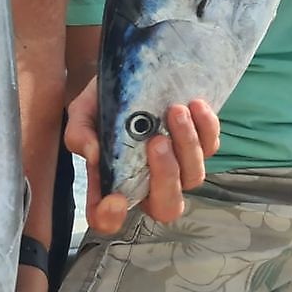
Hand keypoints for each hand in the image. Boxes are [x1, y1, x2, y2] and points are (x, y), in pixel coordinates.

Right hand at [65, 77, 219, 233]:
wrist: (132, 73)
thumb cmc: (105, 99)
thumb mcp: (83, 111)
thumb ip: (80, 133)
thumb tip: (93, 153)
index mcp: (114, 182)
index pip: (108, 218)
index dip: (111, 218)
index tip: (114, 199)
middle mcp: (148, 183)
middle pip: (166, 207)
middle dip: (165, 177)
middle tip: (156, 141)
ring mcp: (178, 166)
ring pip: (193, 176)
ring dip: (187, 145)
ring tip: (175, 111)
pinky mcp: (201, 145)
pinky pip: (211, 147)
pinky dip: (206, 128)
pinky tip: (194, 105)